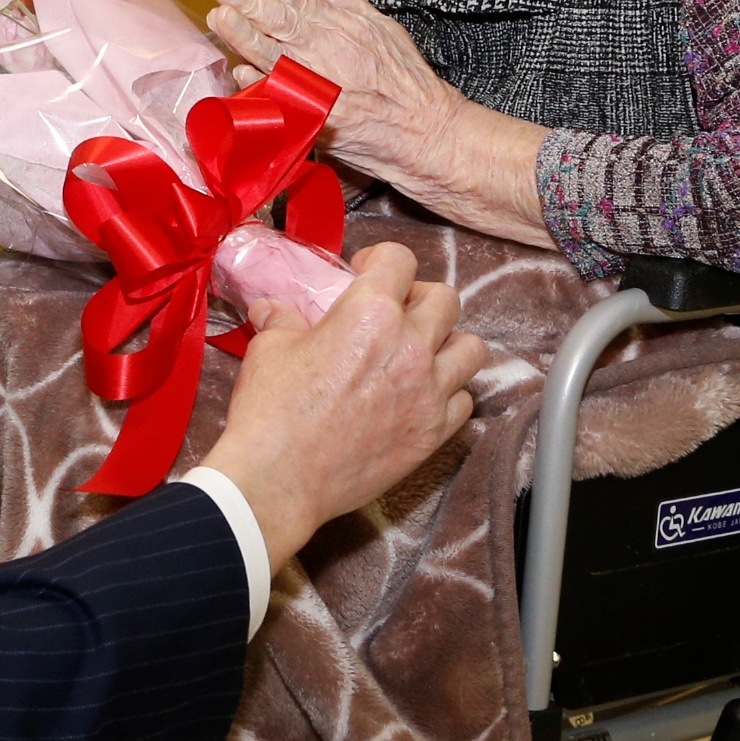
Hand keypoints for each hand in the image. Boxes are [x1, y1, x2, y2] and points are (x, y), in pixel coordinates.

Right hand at [197, 242, 485, 569]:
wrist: (279, 480)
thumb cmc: (271, 412)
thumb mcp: (268, 350)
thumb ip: (282, 320)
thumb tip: (273, 309)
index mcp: (370, 314)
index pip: (399, 260)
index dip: (382, 260)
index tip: (366, 272)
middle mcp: (411, 346)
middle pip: (445, 299)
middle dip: (419, 298)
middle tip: (396, 313)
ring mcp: (429, 392)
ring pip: (471, 349)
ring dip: (448, 344)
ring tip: (421, 353)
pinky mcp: (433, 433)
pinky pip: (465, 400)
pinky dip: (449, 393)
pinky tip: (421, 396)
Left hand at [205, 0, 458, 178]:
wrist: (420, 132)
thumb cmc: (401, 77)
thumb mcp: (376, 24)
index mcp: (338, 27)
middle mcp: (324, 53)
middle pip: (277, 22)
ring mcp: (315, 87)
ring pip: (271, 56)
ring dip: (242, 36)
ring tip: (219, 14)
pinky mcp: (311, 120)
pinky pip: (280, 100)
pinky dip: (259, 86)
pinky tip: (238, 71)